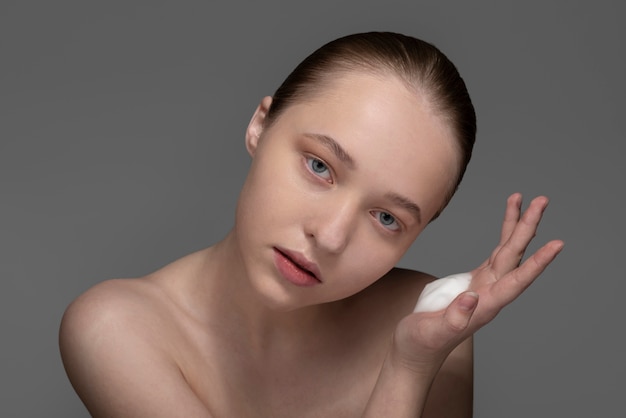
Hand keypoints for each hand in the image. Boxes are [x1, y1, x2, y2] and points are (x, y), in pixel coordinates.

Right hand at [392, 194, 563, 374]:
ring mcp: (483, 286)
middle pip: (514, 256)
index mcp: (485, 306)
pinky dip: (502, 235)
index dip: (537, 263)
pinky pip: (494, 253)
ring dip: (517, 226)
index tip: (556, 244)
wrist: (415, 349)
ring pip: (506, 251)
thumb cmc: (421, 344)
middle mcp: (490, 293)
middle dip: (528, 228)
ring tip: (525, 200)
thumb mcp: (432, 333)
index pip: (516, 281)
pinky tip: (509, 223)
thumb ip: (453, 319)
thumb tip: (471, 298)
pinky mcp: (474, 281)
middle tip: (542, 201)